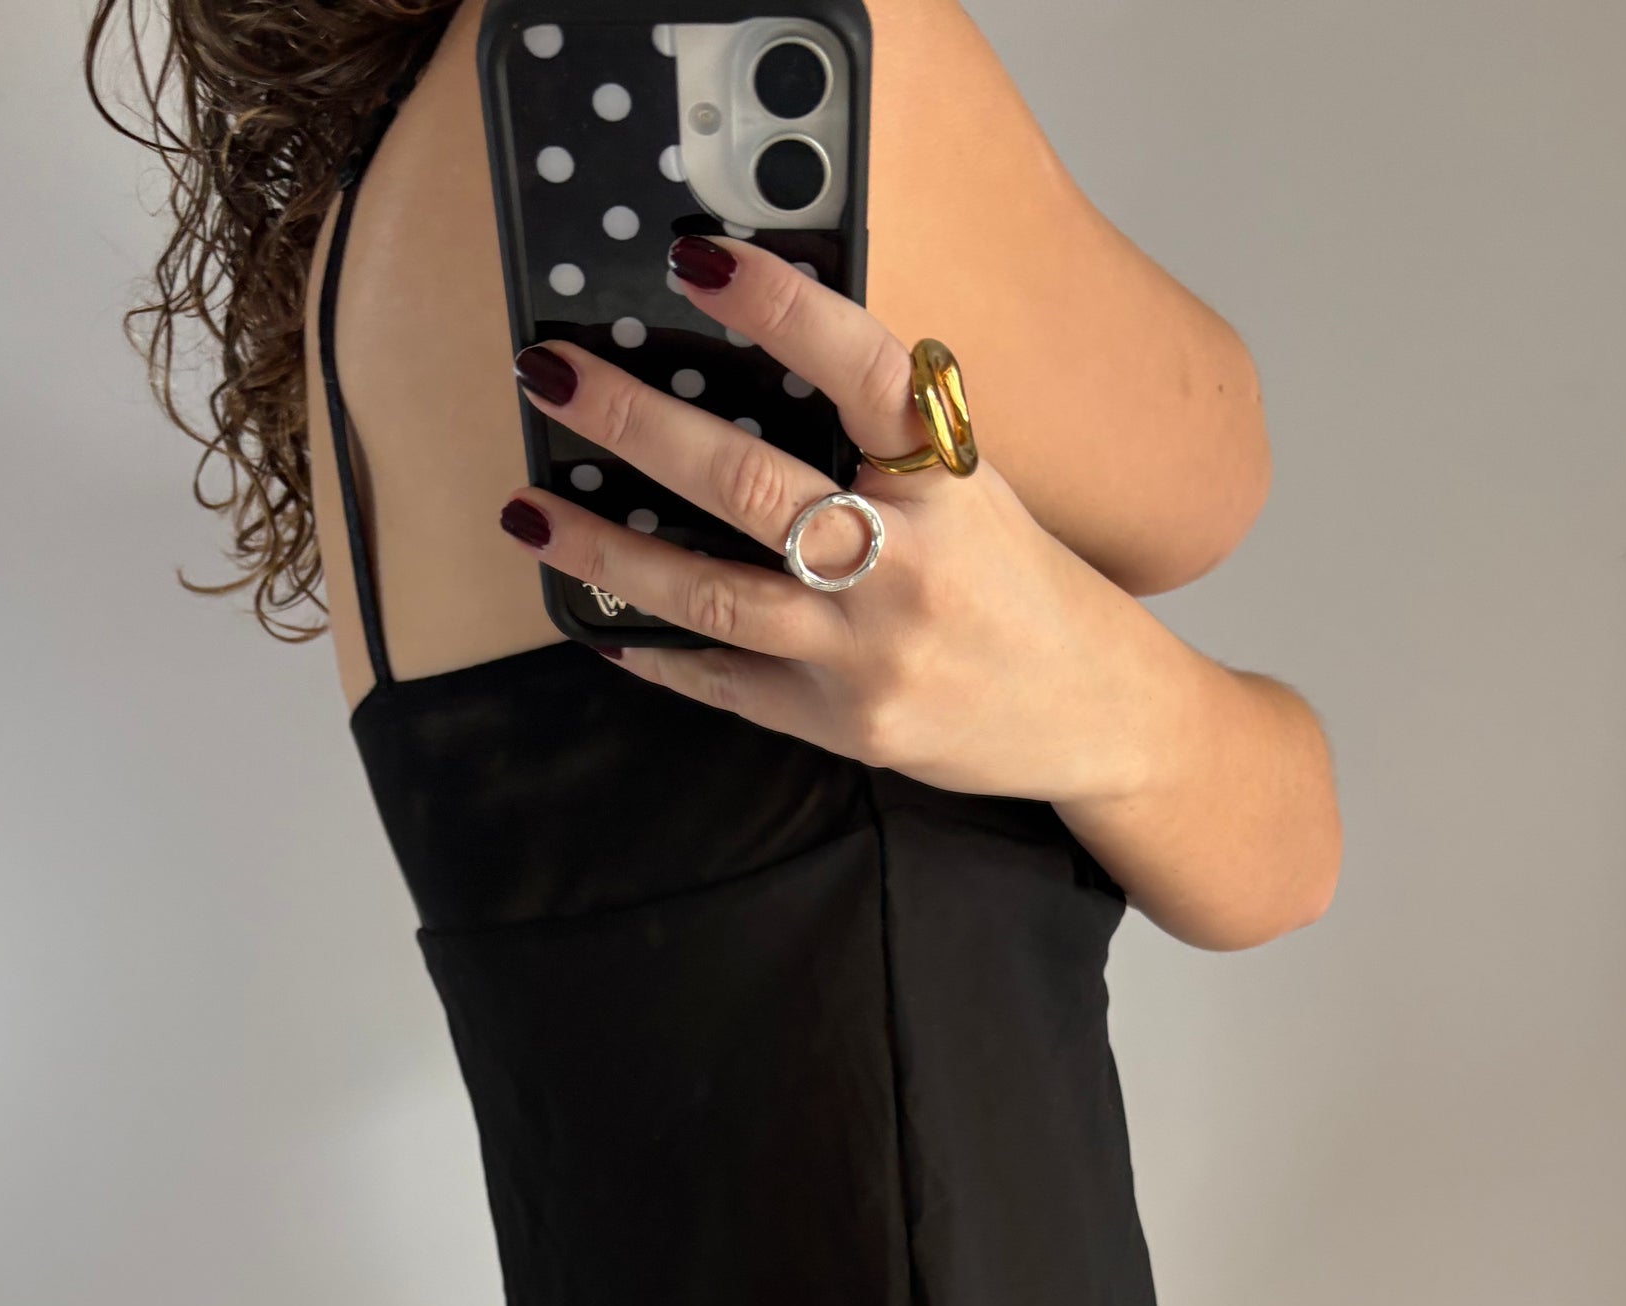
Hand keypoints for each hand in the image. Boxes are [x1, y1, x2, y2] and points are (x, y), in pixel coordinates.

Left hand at [498, 235, 1183, 813]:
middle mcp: (910, 563)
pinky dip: (656, 648)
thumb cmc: (1024, 586)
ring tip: (530, 508)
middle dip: (636, 423)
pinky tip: (594, 619)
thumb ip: (884, 443)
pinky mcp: (847, 724)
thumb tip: (757, 373)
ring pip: (714, 594)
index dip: (779, 307)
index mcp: (950, 480)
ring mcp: (872, 653)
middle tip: (552, 373)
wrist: (1095, 714)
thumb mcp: (977, 488)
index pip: (861, 368)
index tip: (697, 260)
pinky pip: (728, 682)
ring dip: (606, 550)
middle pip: (751, 484)